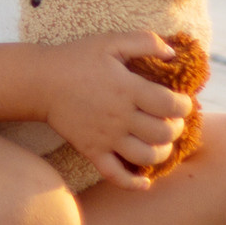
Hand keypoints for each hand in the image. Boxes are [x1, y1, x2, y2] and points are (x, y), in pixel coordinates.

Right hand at [38, 34, 193, 191]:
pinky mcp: (92, 151)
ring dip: (162, 152)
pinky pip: (115, 175)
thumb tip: (173, 53)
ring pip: (146, 157)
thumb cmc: (77, 58)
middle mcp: (120, 117)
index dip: (184, 105)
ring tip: (160, 142)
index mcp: (127, 89)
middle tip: (173, 120)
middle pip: (163, 133)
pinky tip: (145, 181)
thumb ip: (144, 41)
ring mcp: (106, 137)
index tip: (182, 101)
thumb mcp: (110, 41)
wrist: (40, 81)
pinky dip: (134, 183)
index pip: (171, 105)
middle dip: (176, 128)